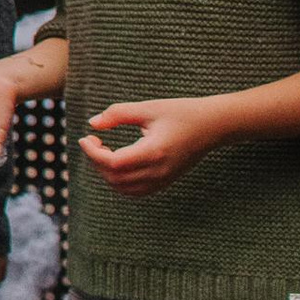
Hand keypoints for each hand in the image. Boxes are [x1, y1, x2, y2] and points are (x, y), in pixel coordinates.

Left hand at [78, 97, 225, 195]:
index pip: (114, 163)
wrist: (213, 125)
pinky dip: (121, 182)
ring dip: (107, 173)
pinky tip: (118, 162)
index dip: (93, 153)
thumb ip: (118, 114)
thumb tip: (93, 124)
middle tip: (94, 142)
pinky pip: (136, 191)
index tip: (86, 138)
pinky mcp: (166, 181)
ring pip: (124, 189)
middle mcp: (158, 171)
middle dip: (97, 162)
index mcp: (154, 152)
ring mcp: (163, 179)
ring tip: (104, 151)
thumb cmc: (181, 112)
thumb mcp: (149, 108)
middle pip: (115, 178)